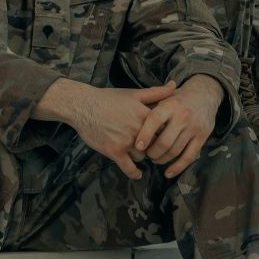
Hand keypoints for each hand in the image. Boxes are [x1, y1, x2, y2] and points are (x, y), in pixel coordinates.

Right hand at [42, 79, 176, 179]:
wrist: (84, 106)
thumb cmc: (109, 98)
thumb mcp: (134, 93)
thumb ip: (157, 92)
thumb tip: (175, 84)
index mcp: (146, 116)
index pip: (164, 130)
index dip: (165, 134)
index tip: (164, 136)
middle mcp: (138, 130)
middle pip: (155, 145)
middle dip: (154, 147)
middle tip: (152, 147)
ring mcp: (126, 141)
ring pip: (142, 156)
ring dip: (140, 155)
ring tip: (137, 152)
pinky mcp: (114, 151)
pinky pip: (129, 167)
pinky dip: (134, 172)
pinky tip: (138, 174)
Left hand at [136, 76, 223, 177]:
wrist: (205, 94)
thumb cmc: (178, 99)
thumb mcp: (163, 97)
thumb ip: (149, 109)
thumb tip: (131, 123)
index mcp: (170, 105)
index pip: (154, 121)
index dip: (145, 135)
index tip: (138, 146)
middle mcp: (183, 116)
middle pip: (164, 141)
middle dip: (152, 152)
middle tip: (147, 154)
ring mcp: (194, 128)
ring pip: (175, 151)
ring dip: (162, 159)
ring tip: (156, 159)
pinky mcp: (203, 137)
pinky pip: (189, 157)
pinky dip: (177, 167)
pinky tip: (168, 172)